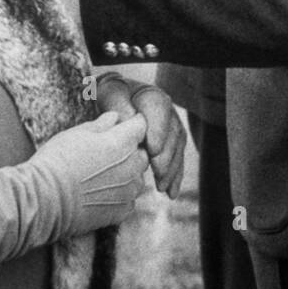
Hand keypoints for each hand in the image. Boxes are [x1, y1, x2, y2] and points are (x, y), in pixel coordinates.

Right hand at [27, 111, 147, 235]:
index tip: (121, 126)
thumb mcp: (76, 134)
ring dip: (127, 173)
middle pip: (143, 153)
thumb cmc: (57, 161)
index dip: (131, 124)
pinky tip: (101, 193)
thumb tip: (114, 117)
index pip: (141, 125)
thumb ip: (100, 125)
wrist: (46, 199)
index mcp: (123, 141)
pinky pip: (130, 199)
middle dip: (131, 150)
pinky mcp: (122, 210)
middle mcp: (132, 166)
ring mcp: (129, 190)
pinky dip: (120, 195)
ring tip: (102, 175)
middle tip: (107, 152)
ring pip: (138, 177)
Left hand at [96, 73, 186, 199]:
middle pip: (172, 134)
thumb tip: (130, 119)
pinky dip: (174, 178)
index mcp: (152, 97)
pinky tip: (171, 193)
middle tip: (158, 173)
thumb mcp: (110, 94)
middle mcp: (167, 112)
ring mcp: (172, 129)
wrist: (115, 102)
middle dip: (167, 155)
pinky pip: (177, 160)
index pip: (160, 113)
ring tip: (162, 187)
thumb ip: (119, 104)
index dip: (158, 132)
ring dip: (172, 170)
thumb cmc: (110, 98)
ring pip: (177, 149)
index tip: (152, 151)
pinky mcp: (172, 144)